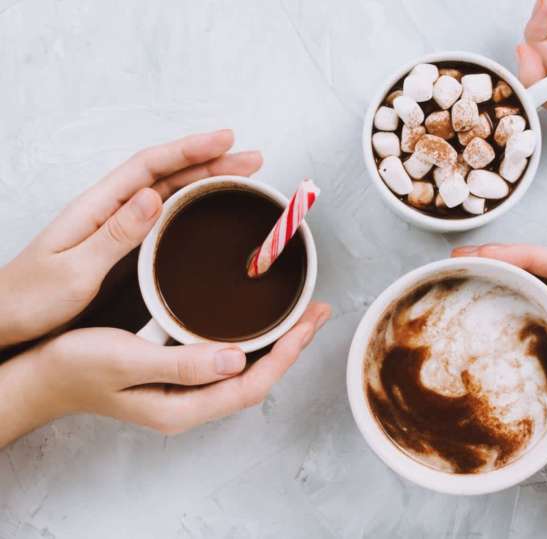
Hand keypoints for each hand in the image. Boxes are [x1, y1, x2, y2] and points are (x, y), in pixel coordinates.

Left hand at [0, 129, 261, 346]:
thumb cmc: (30, 300)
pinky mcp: (124, 247)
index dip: (191, 150)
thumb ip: (115, 234)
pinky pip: (165, 219)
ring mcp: (118, 227)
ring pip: (171, 193)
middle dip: (212, 161)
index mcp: (97, 206)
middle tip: (254, 159)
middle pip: (168, 174)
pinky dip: (192, 208)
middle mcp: (110, 209)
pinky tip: (211, 214)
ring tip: (244, 179)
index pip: (150, 165)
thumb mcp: (74, 271)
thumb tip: (154, 196)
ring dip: (207, 182)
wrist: (5, 322)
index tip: (227, 140)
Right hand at [0, 302, 330, 446]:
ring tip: (301, 314)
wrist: (42, 373)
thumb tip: (237, 360)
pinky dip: (251, 340)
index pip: (251, 386)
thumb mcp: (126, 361)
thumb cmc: (76, 366)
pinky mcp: (179, 375)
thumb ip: (181, 364)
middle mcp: (191, 404)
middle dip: (292, 346)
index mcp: (182, 407)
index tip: (308, 323)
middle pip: (257, 379)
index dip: (285, 356)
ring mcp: (186, 391)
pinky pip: (228, 361)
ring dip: (277, 342)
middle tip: (317, 311)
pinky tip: (258, 323)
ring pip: (246, 370)